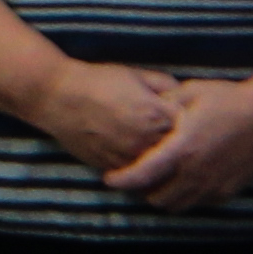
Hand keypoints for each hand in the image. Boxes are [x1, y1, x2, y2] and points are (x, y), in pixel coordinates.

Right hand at [33, 58, 186, 178]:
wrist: (58, 97)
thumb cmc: (98, 81)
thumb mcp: (136, 74)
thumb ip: (165, 85)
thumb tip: (184, 97)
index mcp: (157, 115)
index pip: (192, 128)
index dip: (194, 124)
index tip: (190, 121)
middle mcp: (147, 141)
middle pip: (180, 154)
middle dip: (182, 148)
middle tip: (183, 143)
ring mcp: (131, 158)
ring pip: (161, 172)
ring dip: (167, 166)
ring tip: (169, 159)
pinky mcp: (115, 169)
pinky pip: (140, 179)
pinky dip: (146, 175)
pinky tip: (148, 167)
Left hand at [107, 71, 252, 209]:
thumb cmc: (227, 99)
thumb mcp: (188, 91)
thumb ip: (162, 102)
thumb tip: (143, 108)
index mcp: (182, 149)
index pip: (143, 175)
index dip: (122, 180)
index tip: (109, 179)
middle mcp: (196, 173)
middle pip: (158, 198)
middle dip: (142, 191)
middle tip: (135, 177)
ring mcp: (213, 185)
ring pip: (178, 205)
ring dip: (164, 196)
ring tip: (158, 180)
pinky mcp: (228, 190)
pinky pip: (199, 203)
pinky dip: (186, 196)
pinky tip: (184, 179)